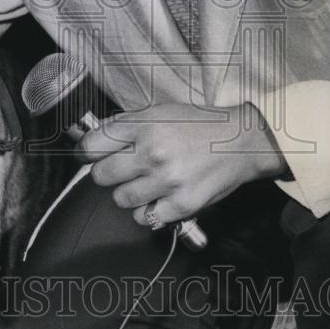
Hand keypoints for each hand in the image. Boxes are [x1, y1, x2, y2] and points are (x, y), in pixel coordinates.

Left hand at [78, 102, 287, 226]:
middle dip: (108, 174)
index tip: (90, 156)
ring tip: (147, 182)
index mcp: (144, 125)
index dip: (87, 153)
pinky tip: (162, 196)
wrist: (242, 141)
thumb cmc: (200, 125)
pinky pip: (145, 218)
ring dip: (130, 193)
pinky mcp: (181, 205)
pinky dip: (149, 210)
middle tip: (123, 169)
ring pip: (121, 199)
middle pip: (101, 176)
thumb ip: (126, 125)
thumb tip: (92, 138)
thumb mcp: (160, 111)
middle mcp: (152, 152)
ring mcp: (167, 181)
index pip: (91, 146)